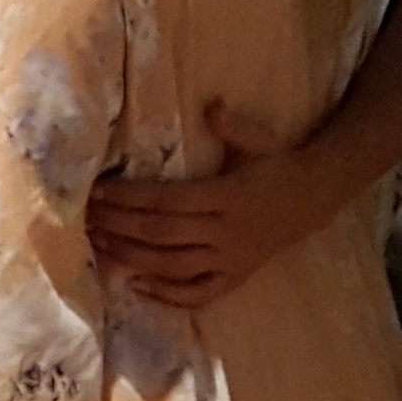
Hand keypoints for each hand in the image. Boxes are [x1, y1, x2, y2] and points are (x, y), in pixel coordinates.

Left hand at [86, 101, 357, 308]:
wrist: (314, 199)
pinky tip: (135, 285)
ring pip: (173, 266)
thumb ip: (231, 125)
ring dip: (132, 258)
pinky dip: (166, 295)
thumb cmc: (276, 164)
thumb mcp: (257, 140)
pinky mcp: (235, 278)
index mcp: (229, 196)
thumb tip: (211, 105)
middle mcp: (227, 232)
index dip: (131, 197)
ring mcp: (231, 260)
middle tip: (87, 218)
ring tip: (99, 244)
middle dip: (121, 227)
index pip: (169, 200)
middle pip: (163, 234)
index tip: (99, 191)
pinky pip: (198, 294)